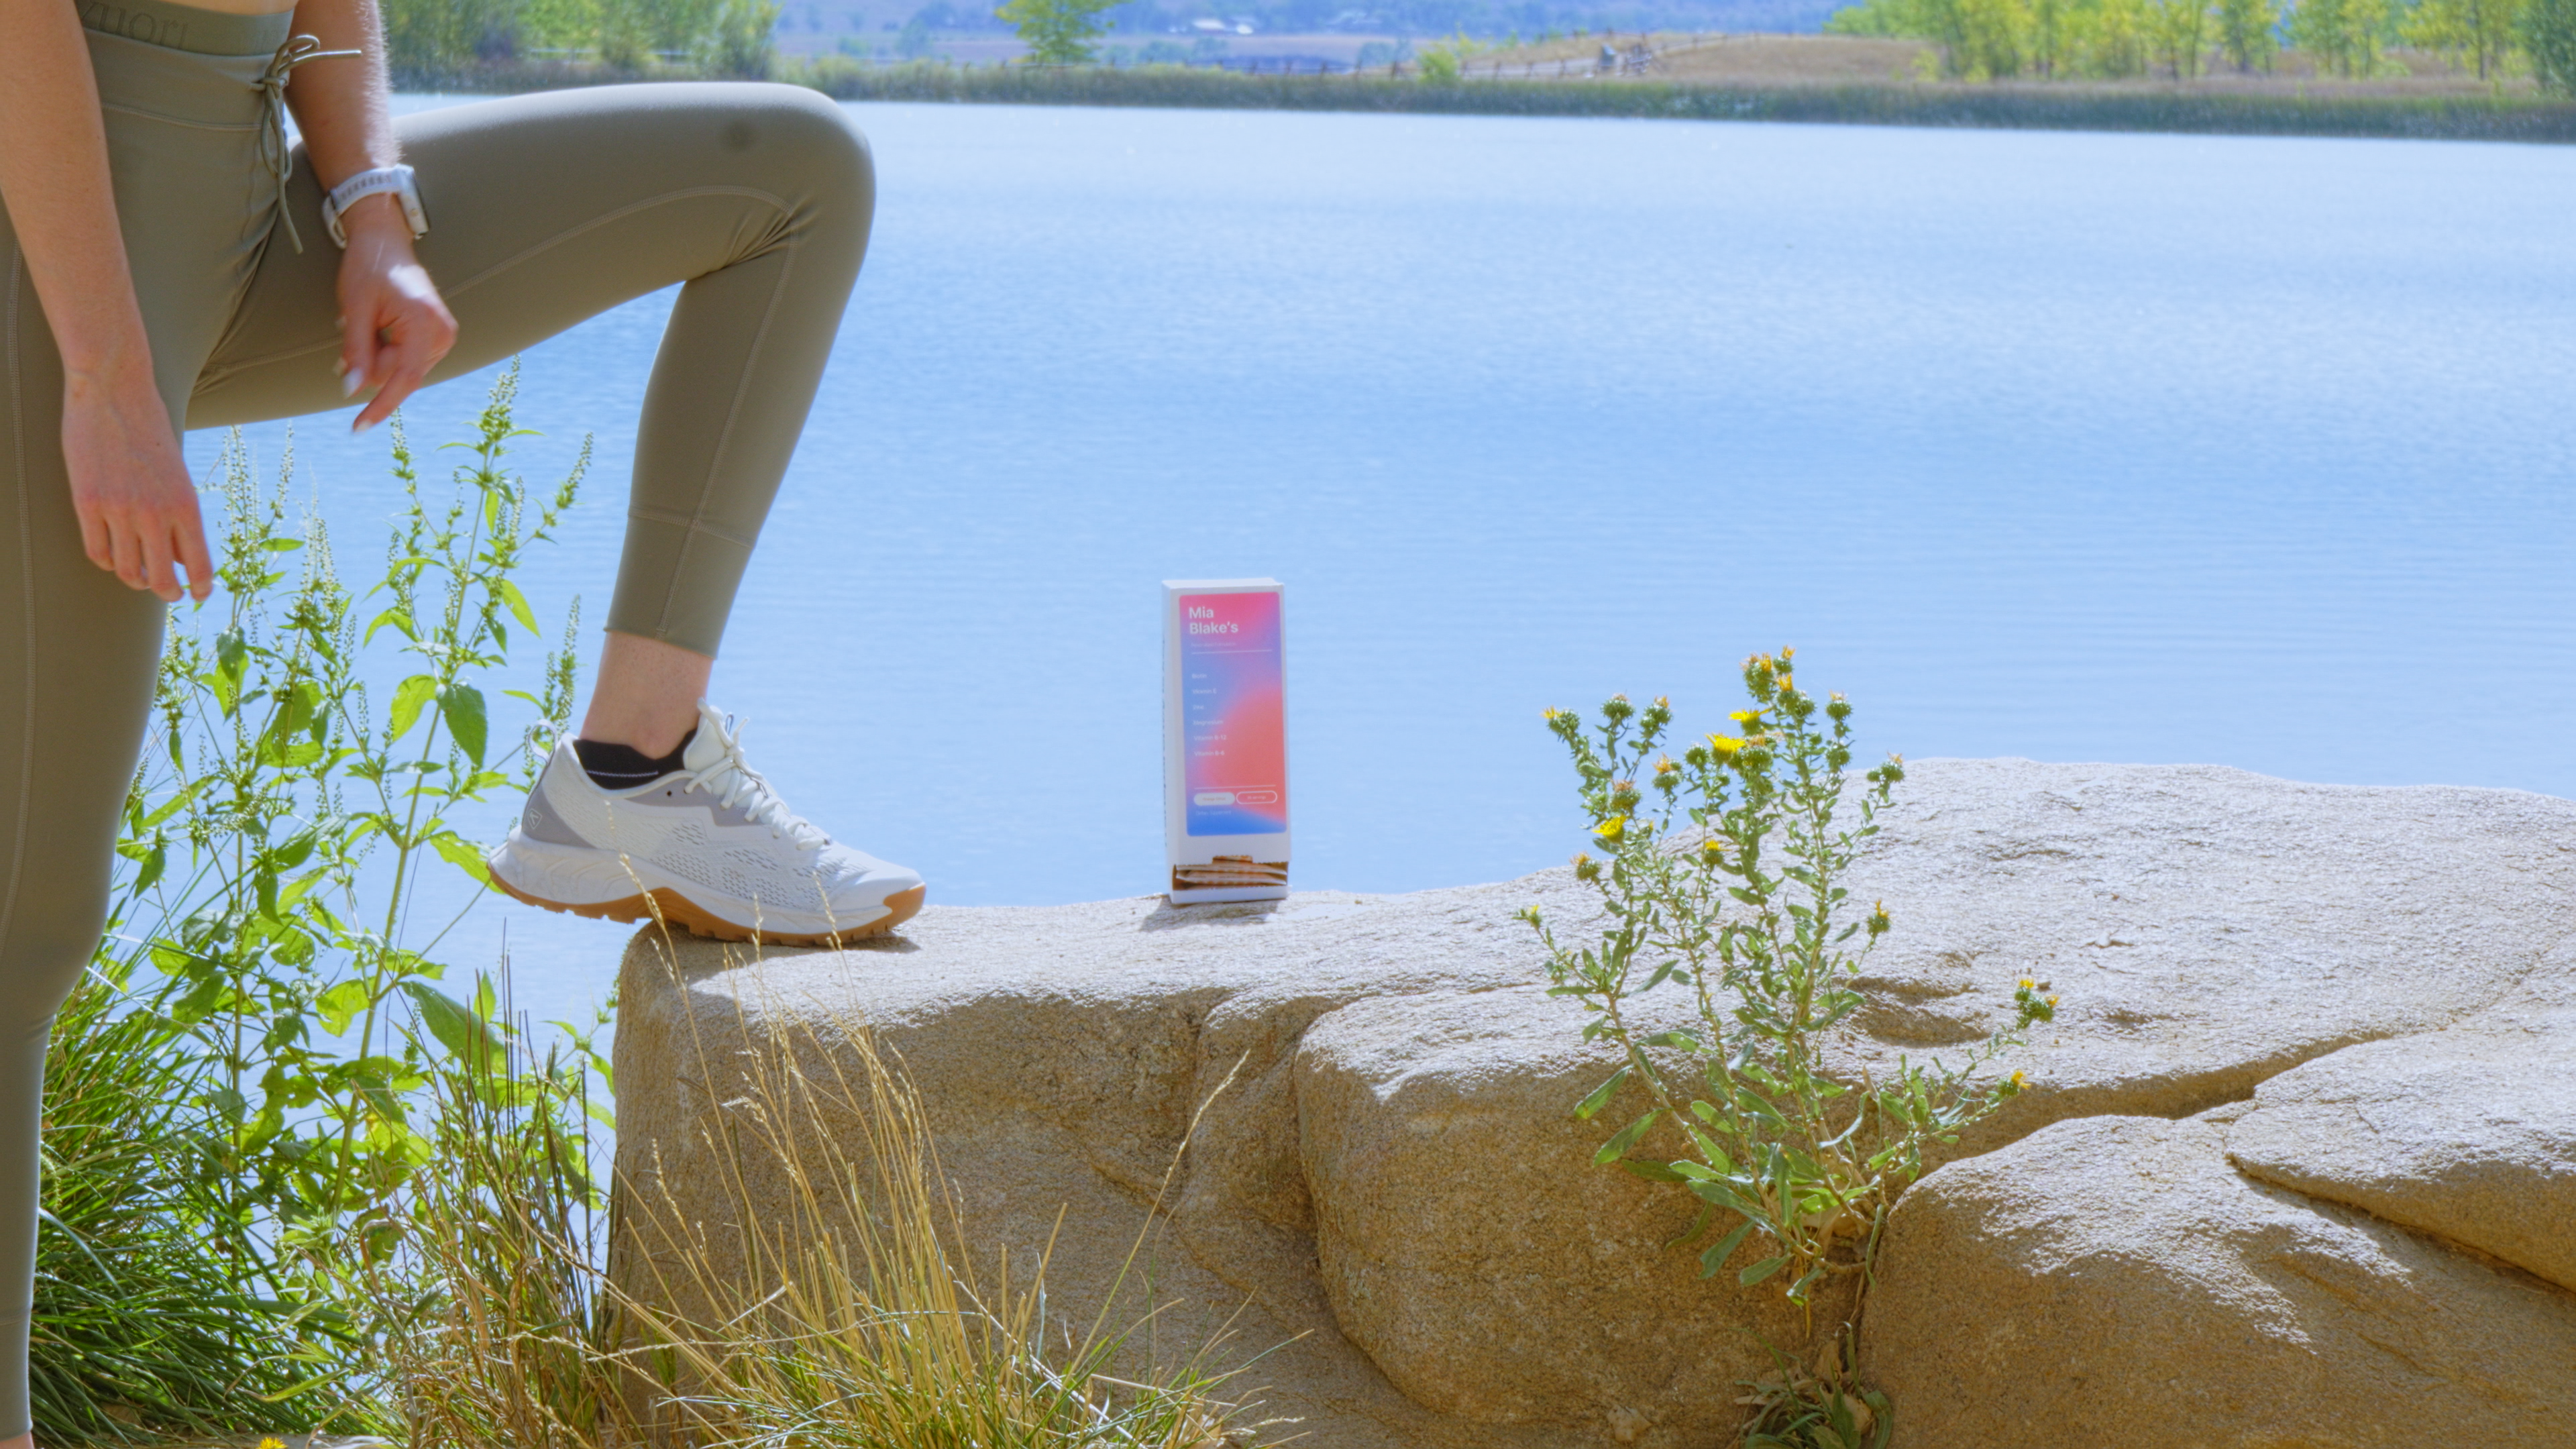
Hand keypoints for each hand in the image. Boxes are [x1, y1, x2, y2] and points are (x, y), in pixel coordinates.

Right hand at [59, 349, 212, 603]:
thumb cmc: (149, 429)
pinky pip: (97, 550)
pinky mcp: (87, 502)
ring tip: (140, 578)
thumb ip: (179, 514)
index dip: (199, 587)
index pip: (198, 564)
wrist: (113, 389)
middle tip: (169, 594)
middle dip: (168, 592)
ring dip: (135, 580)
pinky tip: (113, 558)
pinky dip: (107, 562)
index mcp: (186, 504)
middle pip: (161, 577)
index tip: (198, 596)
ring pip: (127, 569)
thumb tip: (180, 557)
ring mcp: (119, 509)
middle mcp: (155, 512)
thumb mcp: (177, 473)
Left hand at [335, 194, 455, 431]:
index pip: (403, 378)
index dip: (380, 405)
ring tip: (369, 323)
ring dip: (378, 357)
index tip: (358, 427)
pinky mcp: (438, 337)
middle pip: (399, 374)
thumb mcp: (355, 309)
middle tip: (352, 334)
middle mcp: (442, 334)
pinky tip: (380, 328)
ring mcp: (443, 336)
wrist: (385, 242)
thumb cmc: (369, 268)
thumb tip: (352, 390)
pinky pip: (407, 360)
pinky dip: (387, 352)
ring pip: (402, 370)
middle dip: (371, 364)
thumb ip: (356, 352)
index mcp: (425, 325)